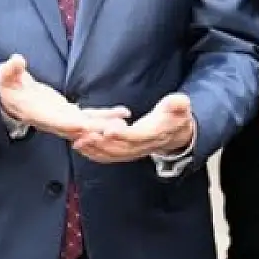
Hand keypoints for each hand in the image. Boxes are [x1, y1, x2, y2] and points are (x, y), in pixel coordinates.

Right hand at [0, 55, 128, 140]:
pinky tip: (122, 114)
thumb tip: (16, 60)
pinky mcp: (71, 114)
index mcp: (37, 113)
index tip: (82, 124)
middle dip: (95, 129)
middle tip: (114, 128)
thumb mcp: (5, 76)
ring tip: (124, 122)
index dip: (68, 123)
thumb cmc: (8, 86)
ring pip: (87, 126)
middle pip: (76, 128)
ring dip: (105, 125)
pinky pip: (91, 118)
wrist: (13, 98)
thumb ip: (11, 70)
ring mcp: (63, 119)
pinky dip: (106, 117)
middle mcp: (53, 121)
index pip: (54, 120)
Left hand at [73, 92, 196, 163]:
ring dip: (94, 149)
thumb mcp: (180, 106)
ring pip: (112, 154)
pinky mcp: (126, 153)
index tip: (108, 129)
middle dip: (101, 143)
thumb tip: (179, 102)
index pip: (137, 136)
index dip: (123, 134)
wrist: (177, 134)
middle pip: (120, 148)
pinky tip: (81, 147)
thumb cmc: (176, 116)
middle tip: (84, 136)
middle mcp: (142, 146)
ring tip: (78, 142)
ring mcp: (134, 152)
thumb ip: (178, 104)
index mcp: (154, 134)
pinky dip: (95, 154)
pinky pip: (109, 156)